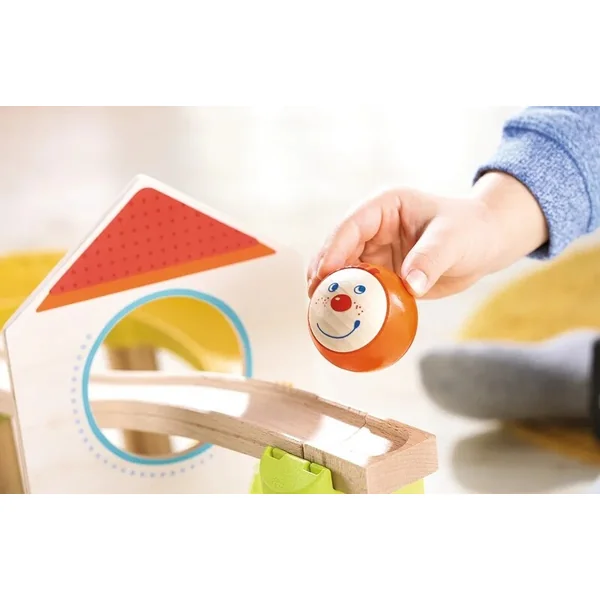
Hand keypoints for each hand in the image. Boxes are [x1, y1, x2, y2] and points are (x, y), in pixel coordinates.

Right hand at [307, 172, 547, 299]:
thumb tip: (409, 285)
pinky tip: (341, 317)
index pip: (351, 226)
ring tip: (320, 311)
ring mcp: (375, 250)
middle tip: (313, 298)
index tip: (323, 275)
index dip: (333, 250)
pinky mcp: (381, 272)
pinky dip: (349, 300)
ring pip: (343, 269)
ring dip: (331, 289)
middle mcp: (373, 227)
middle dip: (323, 272)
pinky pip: (359, 286)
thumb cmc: (471, 230)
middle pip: (338, 249)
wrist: (485, 244)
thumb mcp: (453, 240)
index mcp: (384, 207)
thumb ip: (430, 259)